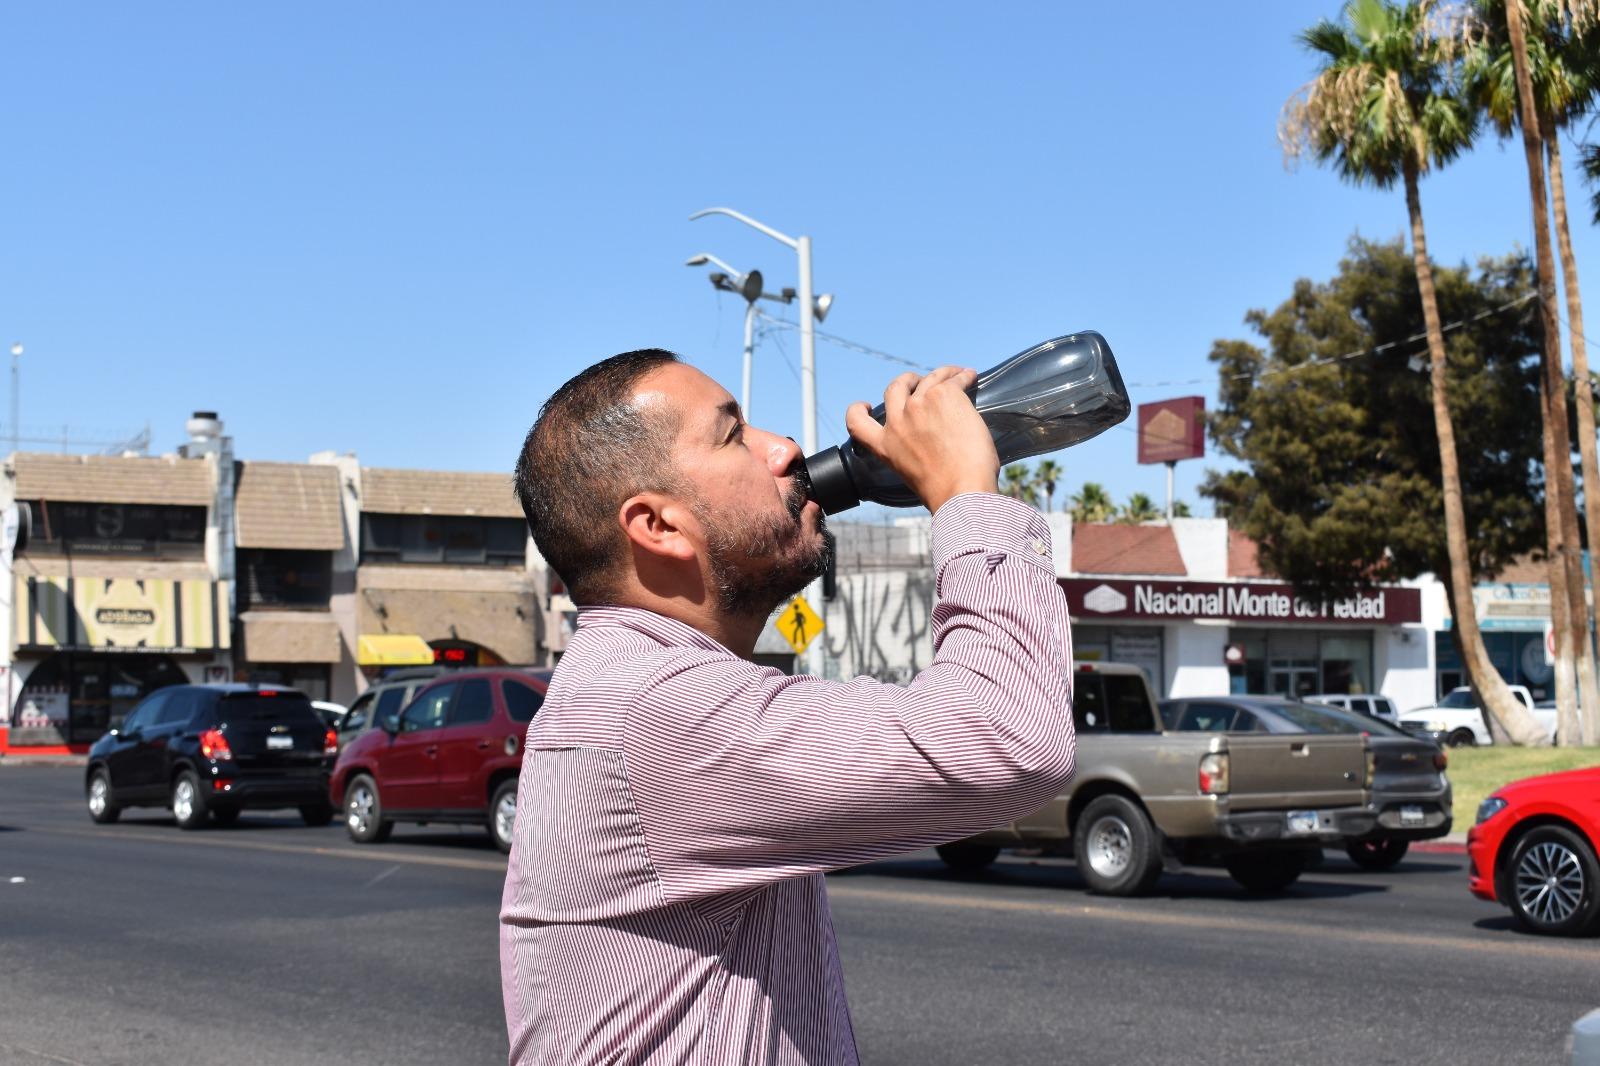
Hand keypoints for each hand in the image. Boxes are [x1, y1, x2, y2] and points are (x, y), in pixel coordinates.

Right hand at [845, 366, 999, 513]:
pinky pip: (954, 380)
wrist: (961, 489)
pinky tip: (970, 377)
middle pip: (895, 387)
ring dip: (943, 374)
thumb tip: (931, 446)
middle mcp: (898, 421)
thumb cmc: (945, 490)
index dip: (858, 410)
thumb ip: (910, 454)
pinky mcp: (943, 395)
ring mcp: (919, 404)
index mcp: (885, 446)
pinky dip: (963, 377)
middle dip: (908, 380)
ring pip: (928, 378)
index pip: (857, 422)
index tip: (865, 405)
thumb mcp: (911, 474)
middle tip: (923, 381)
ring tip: (957, 375)